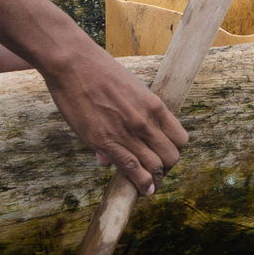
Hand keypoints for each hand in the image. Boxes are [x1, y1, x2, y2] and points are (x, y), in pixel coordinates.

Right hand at [42, 44, 189, 194]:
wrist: (73, 63)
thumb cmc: (98, 71)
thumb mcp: (125, 90)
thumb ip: (126, 119)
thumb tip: (109, 158)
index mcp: (154, 105)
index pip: (180, 138)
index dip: (174, 151)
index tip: (165, 155)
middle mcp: (145, 121)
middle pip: (171, 156)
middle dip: (166, 168)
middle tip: (158, 173)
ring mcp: (126, 132)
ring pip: (155, 167)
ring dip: (155, 181)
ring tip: (151, 188)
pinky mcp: (104, 141)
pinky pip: (130, 169)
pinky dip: (140, 184)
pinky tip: (142, 191)